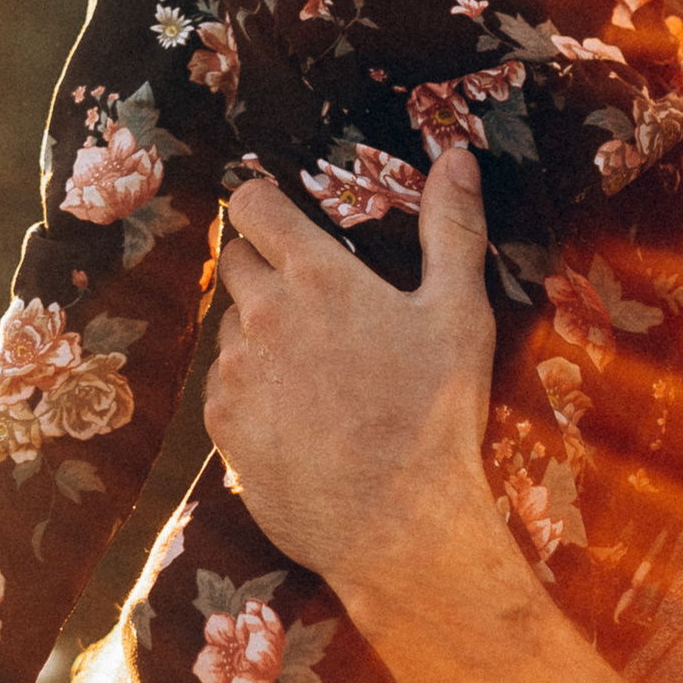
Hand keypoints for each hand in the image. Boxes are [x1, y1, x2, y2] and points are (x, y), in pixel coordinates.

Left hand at [206, 148, 498, 602]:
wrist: (398, 526)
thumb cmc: (435, 416)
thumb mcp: (460, 312)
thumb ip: (452, 228)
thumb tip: (456, 156)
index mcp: (316, 277)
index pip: (252, 205)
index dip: (263, 203)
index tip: (279, 215)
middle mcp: (262, 315)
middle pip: (236, 262)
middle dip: (265, 268)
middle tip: (313, 302)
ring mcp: (236, 373)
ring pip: (230, 328)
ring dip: (259, 334)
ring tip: (315, 370)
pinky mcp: (223, 425)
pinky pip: (224, 387)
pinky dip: (250, 389)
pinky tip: (298, 414)